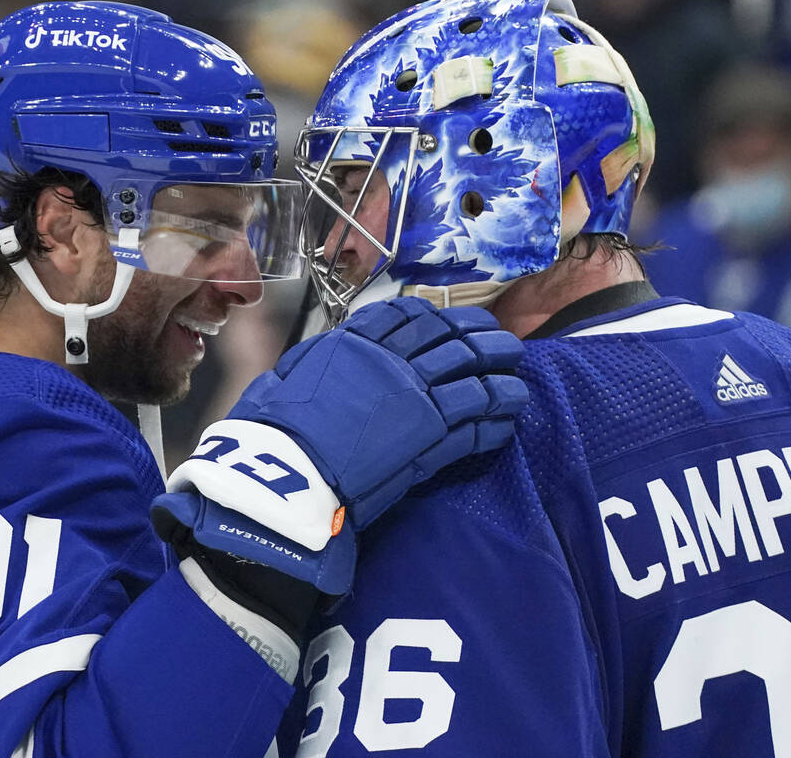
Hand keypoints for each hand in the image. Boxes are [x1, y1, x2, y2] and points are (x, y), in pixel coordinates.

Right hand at [151, 297, 526, 593]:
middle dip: (482, 339)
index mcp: (356, 343)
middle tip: (502, 343)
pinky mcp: (433, 439)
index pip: (409, 317)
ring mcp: (417, 398)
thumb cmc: (272, 428)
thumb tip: (327, 358)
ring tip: (517, 381)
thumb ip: (319, 363)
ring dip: (502, 378)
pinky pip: (476, 423)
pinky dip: (496, 420)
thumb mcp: (288, 377)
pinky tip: (508, 420)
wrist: (282, 474)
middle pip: (453, 339)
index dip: (439, 318)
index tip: (453, 321)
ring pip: (475, 377)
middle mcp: (392, 362)